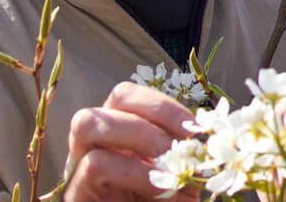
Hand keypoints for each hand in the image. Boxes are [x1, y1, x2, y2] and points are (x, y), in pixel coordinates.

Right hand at [63, 81, 198, 201]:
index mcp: (119, 132)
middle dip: (155, 114)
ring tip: (166, 163)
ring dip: (137, 136)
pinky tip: (157, 189)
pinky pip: (95, 164)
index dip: (164, 105)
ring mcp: (79, 165)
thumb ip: (185, 153)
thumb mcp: (178, 179)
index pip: (130, 94)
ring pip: (86, 122)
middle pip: (112, 97)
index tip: (194, 128)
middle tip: (180, 145)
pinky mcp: (76, 193)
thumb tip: (209, 130)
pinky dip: (133, 171)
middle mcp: (95, 142)